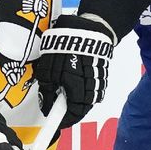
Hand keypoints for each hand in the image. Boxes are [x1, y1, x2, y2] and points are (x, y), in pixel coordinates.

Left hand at [36, 14, 112, 128]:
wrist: (88, 27)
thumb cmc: (64, 48)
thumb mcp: (48, 69)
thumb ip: (48, 91)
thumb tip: (47, 107)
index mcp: (79, 90)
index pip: (73, 115)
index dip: (63, 121)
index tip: (54, 122)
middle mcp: (92, 89)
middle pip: (81, 108)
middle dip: (69, 108)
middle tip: (56, 102)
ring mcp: (99, 81)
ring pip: (87, 99)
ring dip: (75, 97)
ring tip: (64, 86)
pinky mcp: (103, 73)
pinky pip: (92, 88)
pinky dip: (82, 88)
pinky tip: (74, 78)